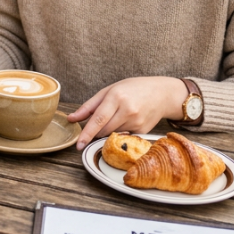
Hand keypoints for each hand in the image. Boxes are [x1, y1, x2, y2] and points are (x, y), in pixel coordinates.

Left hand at [67, 76, 187, 150]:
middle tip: (100, 121)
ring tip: (117, 116)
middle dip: (96, 130)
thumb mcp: (109, 90)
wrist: (162, 93)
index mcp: (116, 97)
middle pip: (103, 130)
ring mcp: (136, 122)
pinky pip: (123, 136)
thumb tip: (72, 118)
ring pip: (112, 135)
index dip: (86, 134)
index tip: (78, 145)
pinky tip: (127, 120)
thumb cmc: (133, 89)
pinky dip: (120, 131)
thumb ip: (89, 106)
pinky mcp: (142, 131)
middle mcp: (127, 110)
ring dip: (108, 130)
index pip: (98, 120)